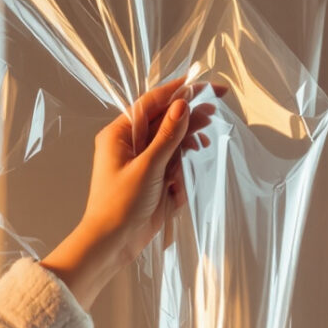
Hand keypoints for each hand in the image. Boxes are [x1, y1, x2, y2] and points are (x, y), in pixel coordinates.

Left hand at [41, 79, 222, 307]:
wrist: (112, 244)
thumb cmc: (120, 204)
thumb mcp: (147, 167)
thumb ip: (167, 136)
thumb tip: (182, 105)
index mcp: (118, 134)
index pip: (151, 103)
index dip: (177, 91)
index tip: (201, 83)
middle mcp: (129, 144)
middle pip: (164, 120)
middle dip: (188, 116)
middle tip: (215, 109)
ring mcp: (142, 162)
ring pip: (171, 142)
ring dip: (187, 142)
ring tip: (204, 142)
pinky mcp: (152, 180)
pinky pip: (172, 164)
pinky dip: (182, 167)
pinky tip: (185, 175)